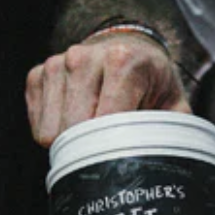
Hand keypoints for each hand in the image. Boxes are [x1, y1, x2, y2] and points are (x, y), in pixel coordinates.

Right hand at [26, 34, 190, 147]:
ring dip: (72, 139)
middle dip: (91, 145)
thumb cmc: (151, 82)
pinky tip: (77, 117)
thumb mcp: (174, 104)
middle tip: (111, 141)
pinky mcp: (37, 75)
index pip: (105, 122)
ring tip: (96, 124)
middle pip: (73, 129)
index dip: (113, 146)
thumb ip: (176, 132)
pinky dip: (56, 130)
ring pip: (51, 131)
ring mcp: (57, 64)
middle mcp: (84, 57)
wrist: (128, 49)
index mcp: (122, 60)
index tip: (124, 154)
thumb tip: (171, 165)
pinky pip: (38, 125)